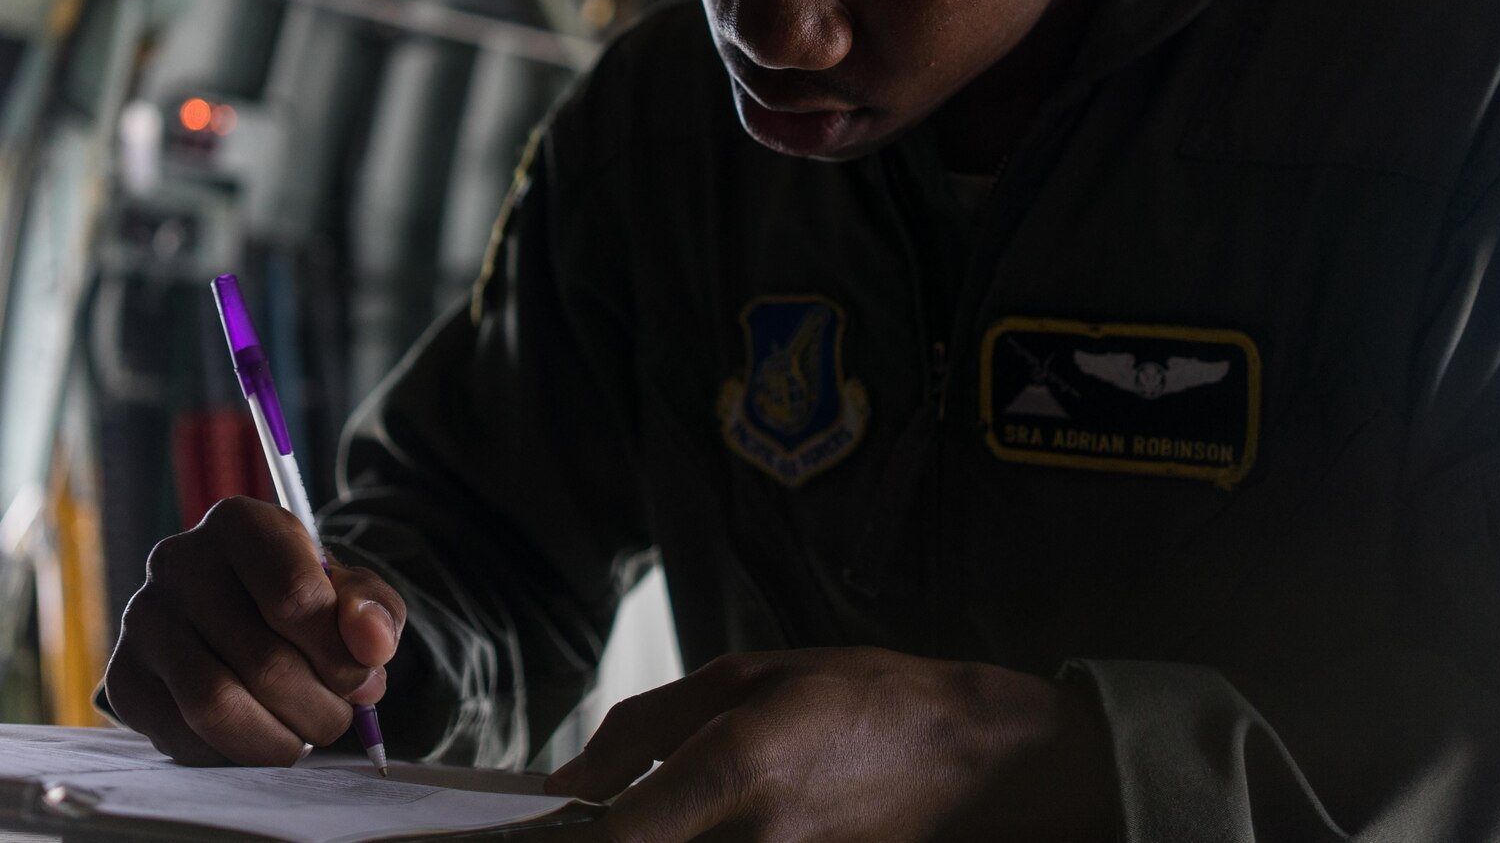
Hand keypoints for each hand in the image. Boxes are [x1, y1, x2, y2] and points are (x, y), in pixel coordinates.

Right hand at [104, 496, 406, 765]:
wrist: (241, 612)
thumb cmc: (302, 599)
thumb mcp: (351, 592)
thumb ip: (374, 610)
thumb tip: (372, 644)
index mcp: (240, 524)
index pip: (294, 598)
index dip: (339, 655)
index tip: (364, 678)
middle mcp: (179, 562)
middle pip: (261, 661)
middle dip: (317, 707)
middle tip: (339, 718)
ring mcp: (143, 620)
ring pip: (215, 705)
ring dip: (277, 739)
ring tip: (305, 735)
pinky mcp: (124, 677)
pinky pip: (181, 738)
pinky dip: (233, 754)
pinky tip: (259, 737)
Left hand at [543, 647, 1113, 841]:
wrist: (977, 764)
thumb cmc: (865, 700)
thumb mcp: (751, 674)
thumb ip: (647, 729)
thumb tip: (569, 784)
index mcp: (736, 770)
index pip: (615, 841)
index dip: (564, 840)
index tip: (523, 831)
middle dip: (610, 835)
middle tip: (565, 819)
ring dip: (657, 832)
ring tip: (661, 807)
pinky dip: (696, 840)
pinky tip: (701, 819)